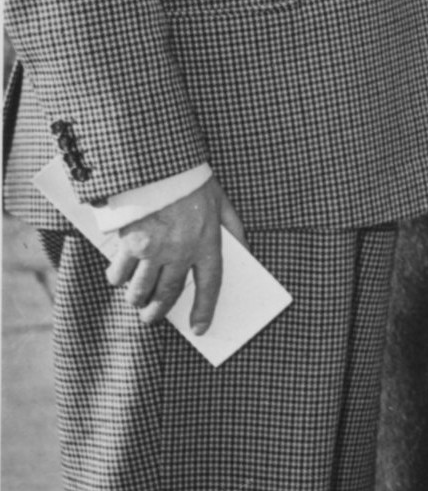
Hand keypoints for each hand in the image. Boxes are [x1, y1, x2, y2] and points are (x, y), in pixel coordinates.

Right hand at [106, 176, 243, 333]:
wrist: (159, 163)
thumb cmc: (192, 182)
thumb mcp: (223, 202)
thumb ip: (235, 229)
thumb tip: (247, 251)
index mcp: (208, 243)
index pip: (210, 286)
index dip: (205, 310)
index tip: (200, 328)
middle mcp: (181, 251)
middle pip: (169, 294)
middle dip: (158, 312)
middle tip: (151, 318)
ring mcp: (153, 249)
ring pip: (141, 289)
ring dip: (137, 300)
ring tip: (136, 302)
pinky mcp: (129, 243)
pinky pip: (119, 272)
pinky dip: (117, 279)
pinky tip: (118, 278)